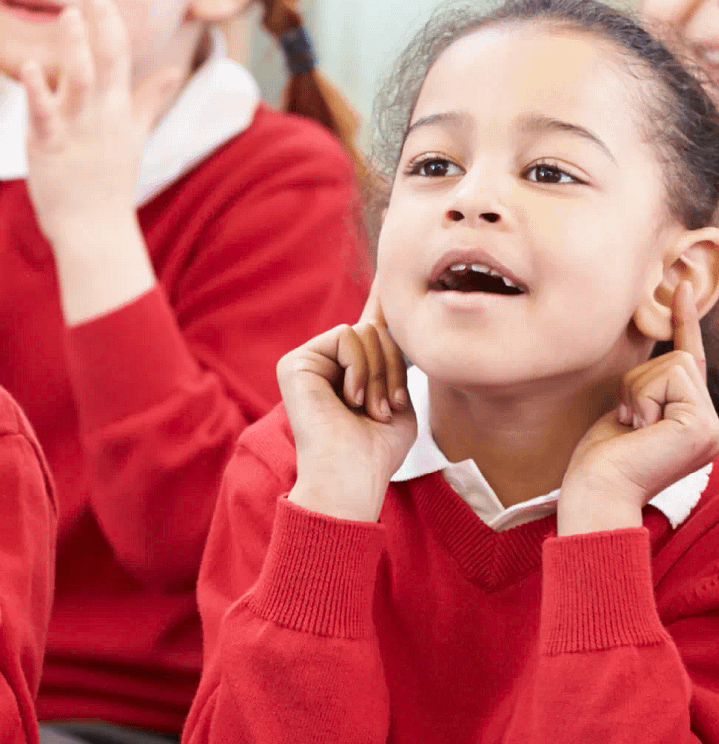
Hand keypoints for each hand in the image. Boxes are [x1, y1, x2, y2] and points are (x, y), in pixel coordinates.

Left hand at [19, 0, 181, 246]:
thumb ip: (149, 100)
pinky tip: (31, 66)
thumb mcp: (135, 137)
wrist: (97, 228)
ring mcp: (78, 129)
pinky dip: (39, 90)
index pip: (119, 56)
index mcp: (118, 111)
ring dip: (76, 48)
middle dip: (97, 22)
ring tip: (69, 15)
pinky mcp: (51, 146)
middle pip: (105, 60)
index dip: (108, 20)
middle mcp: (101, 115)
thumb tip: (172, 73)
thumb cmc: (111, 183)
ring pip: (80, 81)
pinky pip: (45, 114)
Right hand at [280, 278, 416, 521]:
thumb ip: (394, 360)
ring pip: (363, 332)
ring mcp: (309, 361)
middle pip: (377, 331)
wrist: (351, 476)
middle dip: (393, 368)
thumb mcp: (397, 398)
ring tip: (371, 409)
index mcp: (350, 374)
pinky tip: (351, 398)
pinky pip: (346, 336)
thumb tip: (388, 320)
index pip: (369, 330)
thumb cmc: (377, 450)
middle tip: (385, 407)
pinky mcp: (295, 361)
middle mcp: (328, 364)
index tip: (388, 267)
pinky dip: (360, 367)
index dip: (379, 301)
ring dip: (380, 373)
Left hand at [559, 282, 718, 533]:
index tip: (681, 285)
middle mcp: (711, 427)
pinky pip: (672, 376)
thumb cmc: (602, 460)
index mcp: (694, 425)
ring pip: (675, 363)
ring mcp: (712, 429)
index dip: (685, 322)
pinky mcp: (702, 427)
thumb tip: (658, 347)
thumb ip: (649, 386)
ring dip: (639, 389)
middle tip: (627, 422)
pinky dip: (644, 395)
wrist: (595, 492)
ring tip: (632, 428)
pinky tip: (640, 430)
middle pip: (680, 359)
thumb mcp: (628, 411)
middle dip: (639, 381)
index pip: (691, 363)